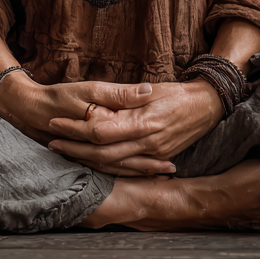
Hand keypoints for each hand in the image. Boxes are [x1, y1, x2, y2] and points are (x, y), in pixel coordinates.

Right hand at [0, 51, 171, 174]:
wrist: (26, 110)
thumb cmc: (59, 96)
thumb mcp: (90, 89)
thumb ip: (118, 94)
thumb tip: (148, 92)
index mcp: (102, 133)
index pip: (131, 149)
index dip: (151, 154)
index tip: (172, 157)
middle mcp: (98, 152)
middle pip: (127, 164)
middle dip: (149, 169)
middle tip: (172, 172)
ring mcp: (90, 158)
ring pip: (119, 170)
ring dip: (139, 172)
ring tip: (162, 174)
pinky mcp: (83, 158)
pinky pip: (106, 169)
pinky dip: (122, 172)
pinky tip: (136, 171)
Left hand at [46, 79, 224, 176]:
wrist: (207, 106)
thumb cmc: (177, 93)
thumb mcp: (152, 89)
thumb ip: (126, 99)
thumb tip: (102, 106)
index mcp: (143, 123)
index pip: (100, 131)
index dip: (75, 129)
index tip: (55, 122)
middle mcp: (147, 143)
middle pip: (102, 153)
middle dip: (74, 150)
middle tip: (52, 143)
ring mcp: (153, 155)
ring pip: (112, 165)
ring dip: (87, 161)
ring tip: (66, 153)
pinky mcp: (157, 159)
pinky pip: (127, 169)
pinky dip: (108, 169)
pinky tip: (93, 166)